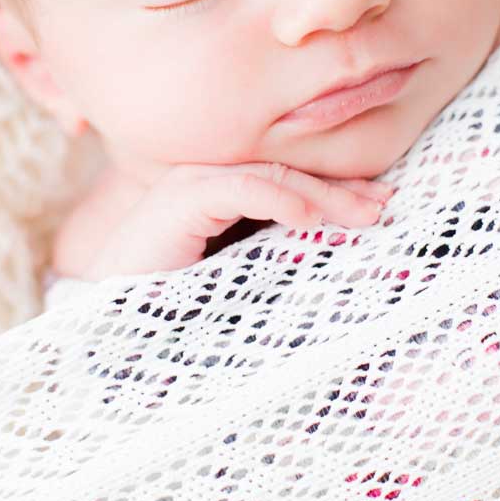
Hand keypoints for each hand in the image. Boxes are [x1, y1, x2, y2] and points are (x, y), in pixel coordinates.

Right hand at [78, 161, 395, 279]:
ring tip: (364, 214)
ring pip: (273, 176)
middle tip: (384, 205)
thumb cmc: (175, 310)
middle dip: (341, 189)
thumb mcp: (241, 283)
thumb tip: (337, 267)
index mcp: (220, 195)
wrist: (115, 326)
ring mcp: (192, 183)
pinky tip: (311, 218)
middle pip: (289, 173)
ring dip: (324, 195)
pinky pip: (242, 189)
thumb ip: (278, 263)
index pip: (289, 182)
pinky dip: (282, 200)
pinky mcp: (181, 198)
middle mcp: (207, 179)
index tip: (380, 205)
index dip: (336, 191)